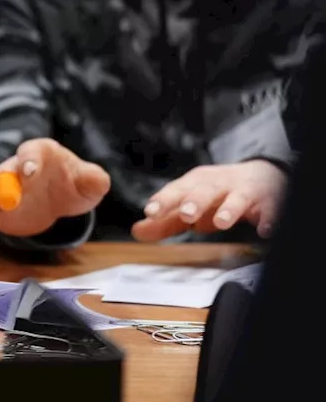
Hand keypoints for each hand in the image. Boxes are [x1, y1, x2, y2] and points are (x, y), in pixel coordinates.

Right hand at [0, 138, 110, 237]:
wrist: (59, 198)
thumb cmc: (73, 183)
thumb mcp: (89, 181)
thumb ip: (93, 178)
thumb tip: (96, 179)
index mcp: (39, 153)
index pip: (30, 151)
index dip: (29, 160)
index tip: (30, 170)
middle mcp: (16, 167)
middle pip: (5, 171)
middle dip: (4, 183)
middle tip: (8, 198)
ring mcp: (3, 188)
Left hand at [131, 161, 286, 241]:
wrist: (260, 176)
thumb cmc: (216, 195)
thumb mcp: (189, 204)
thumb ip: (165, 220)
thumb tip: (137, 232)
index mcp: (195, 183)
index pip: (176, 190)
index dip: (164, 200)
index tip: (151, 211)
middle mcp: (218, 184)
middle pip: (205, 190)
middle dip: (195, 201)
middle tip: (185, 215)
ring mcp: (244, 191)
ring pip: (237, 198)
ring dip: (229, 209)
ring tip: (221, 223)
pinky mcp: (268, 201)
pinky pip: (269, 210)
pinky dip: (268, 219)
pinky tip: (264, 230)